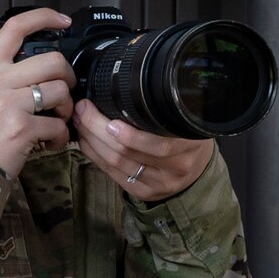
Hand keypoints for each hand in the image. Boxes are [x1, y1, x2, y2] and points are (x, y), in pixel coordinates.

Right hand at [0, 8, 77, 179]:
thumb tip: (29, 64)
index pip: (14, 28)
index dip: (43, 17)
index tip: (63, 21)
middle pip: (52, 60)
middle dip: (67, 77)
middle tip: (63, 92)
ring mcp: (8, 103)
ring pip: (59, 91)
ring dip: (66, 109)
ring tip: (56, 122)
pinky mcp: (21, 127)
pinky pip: (57, 124)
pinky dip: (60, 136)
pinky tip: (49, 142)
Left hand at [72, 100, 213, 201]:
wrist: (198, 169)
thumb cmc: (187, 136)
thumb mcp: (186, 118)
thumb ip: (164, 108)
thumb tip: (126, 85)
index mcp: (190, 144)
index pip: (156, 143)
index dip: (126, 131)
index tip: (101, 107)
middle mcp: (177, 167)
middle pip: (127, 151)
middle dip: (97, 128)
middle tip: (83, 109)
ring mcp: (160, 183)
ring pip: (116, 163)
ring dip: (91, 141)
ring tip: (81, 122)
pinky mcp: (144, 192)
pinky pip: (113, 174)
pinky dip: (94, 156)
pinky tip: (86, 142)